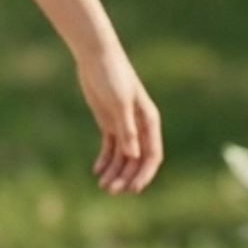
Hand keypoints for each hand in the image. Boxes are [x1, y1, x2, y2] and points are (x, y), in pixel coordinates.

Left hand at [76, 45, 162, 194]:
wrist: (96, 57)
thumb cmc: (111, 76)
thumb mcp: (118, 104)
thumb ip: (126, 130)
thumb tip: (133, 156)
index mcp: (148, 121)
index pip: (152, 154)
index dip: (145, 174)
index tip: (134, 189)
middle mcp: (139, 126)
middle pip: (136, 159)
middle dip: (126, 176)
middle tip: (111, 191)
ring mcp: (123, 124)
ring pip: (122, 156)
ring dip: (114, 172)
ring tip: (103, 185)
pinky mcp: (108, 121)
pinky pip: (110, 147)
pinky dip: (105, 160)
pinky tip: (97, 171)